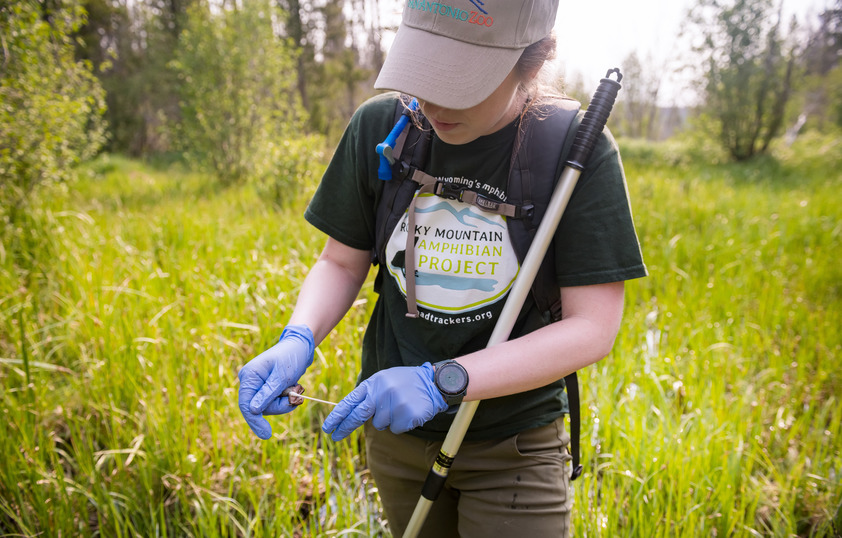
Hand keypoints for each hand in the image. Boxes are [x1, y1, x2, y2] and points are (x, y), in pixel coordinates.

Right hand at [238, 324, 314, 438]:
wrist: (300, 346)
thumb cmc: (291, 357)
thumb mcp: (282, 376)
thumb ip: (268, 394)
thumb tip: (253, 411)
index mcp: (249, 376)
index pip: (246, 404)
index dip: (255, 421)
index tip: (266, 435)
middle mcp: (249, 381)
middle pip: (259, 408)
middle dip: (279, 406)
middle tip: (296, 398)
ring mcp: (257, 385)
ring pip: (268, 406)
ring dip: (285, 402)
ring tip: (297, 388)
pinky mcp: (266, 387)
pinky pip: (273, 401)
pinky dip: (285, 399)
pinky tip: (294, 388)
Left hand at [322, 362, 447, 441]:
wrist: (433, 382)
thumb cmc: (406, 382)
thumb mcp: (384, 381)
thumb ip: (369, 394)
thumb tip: (350, 414)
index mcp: (373, 383)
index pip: (350, 401)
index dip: (337, 415)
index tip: (328, 427)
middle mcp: (381, 392)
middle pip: (357, 415)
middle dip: (345, 427)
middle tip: (336, 437)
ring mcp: (394, 404)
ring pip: (379, 425)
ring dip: (388, 420)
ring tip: (400, 407)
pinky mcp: (406, 415)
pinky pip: (395, 429)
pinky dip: (401, 424)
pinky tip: (409, 412)